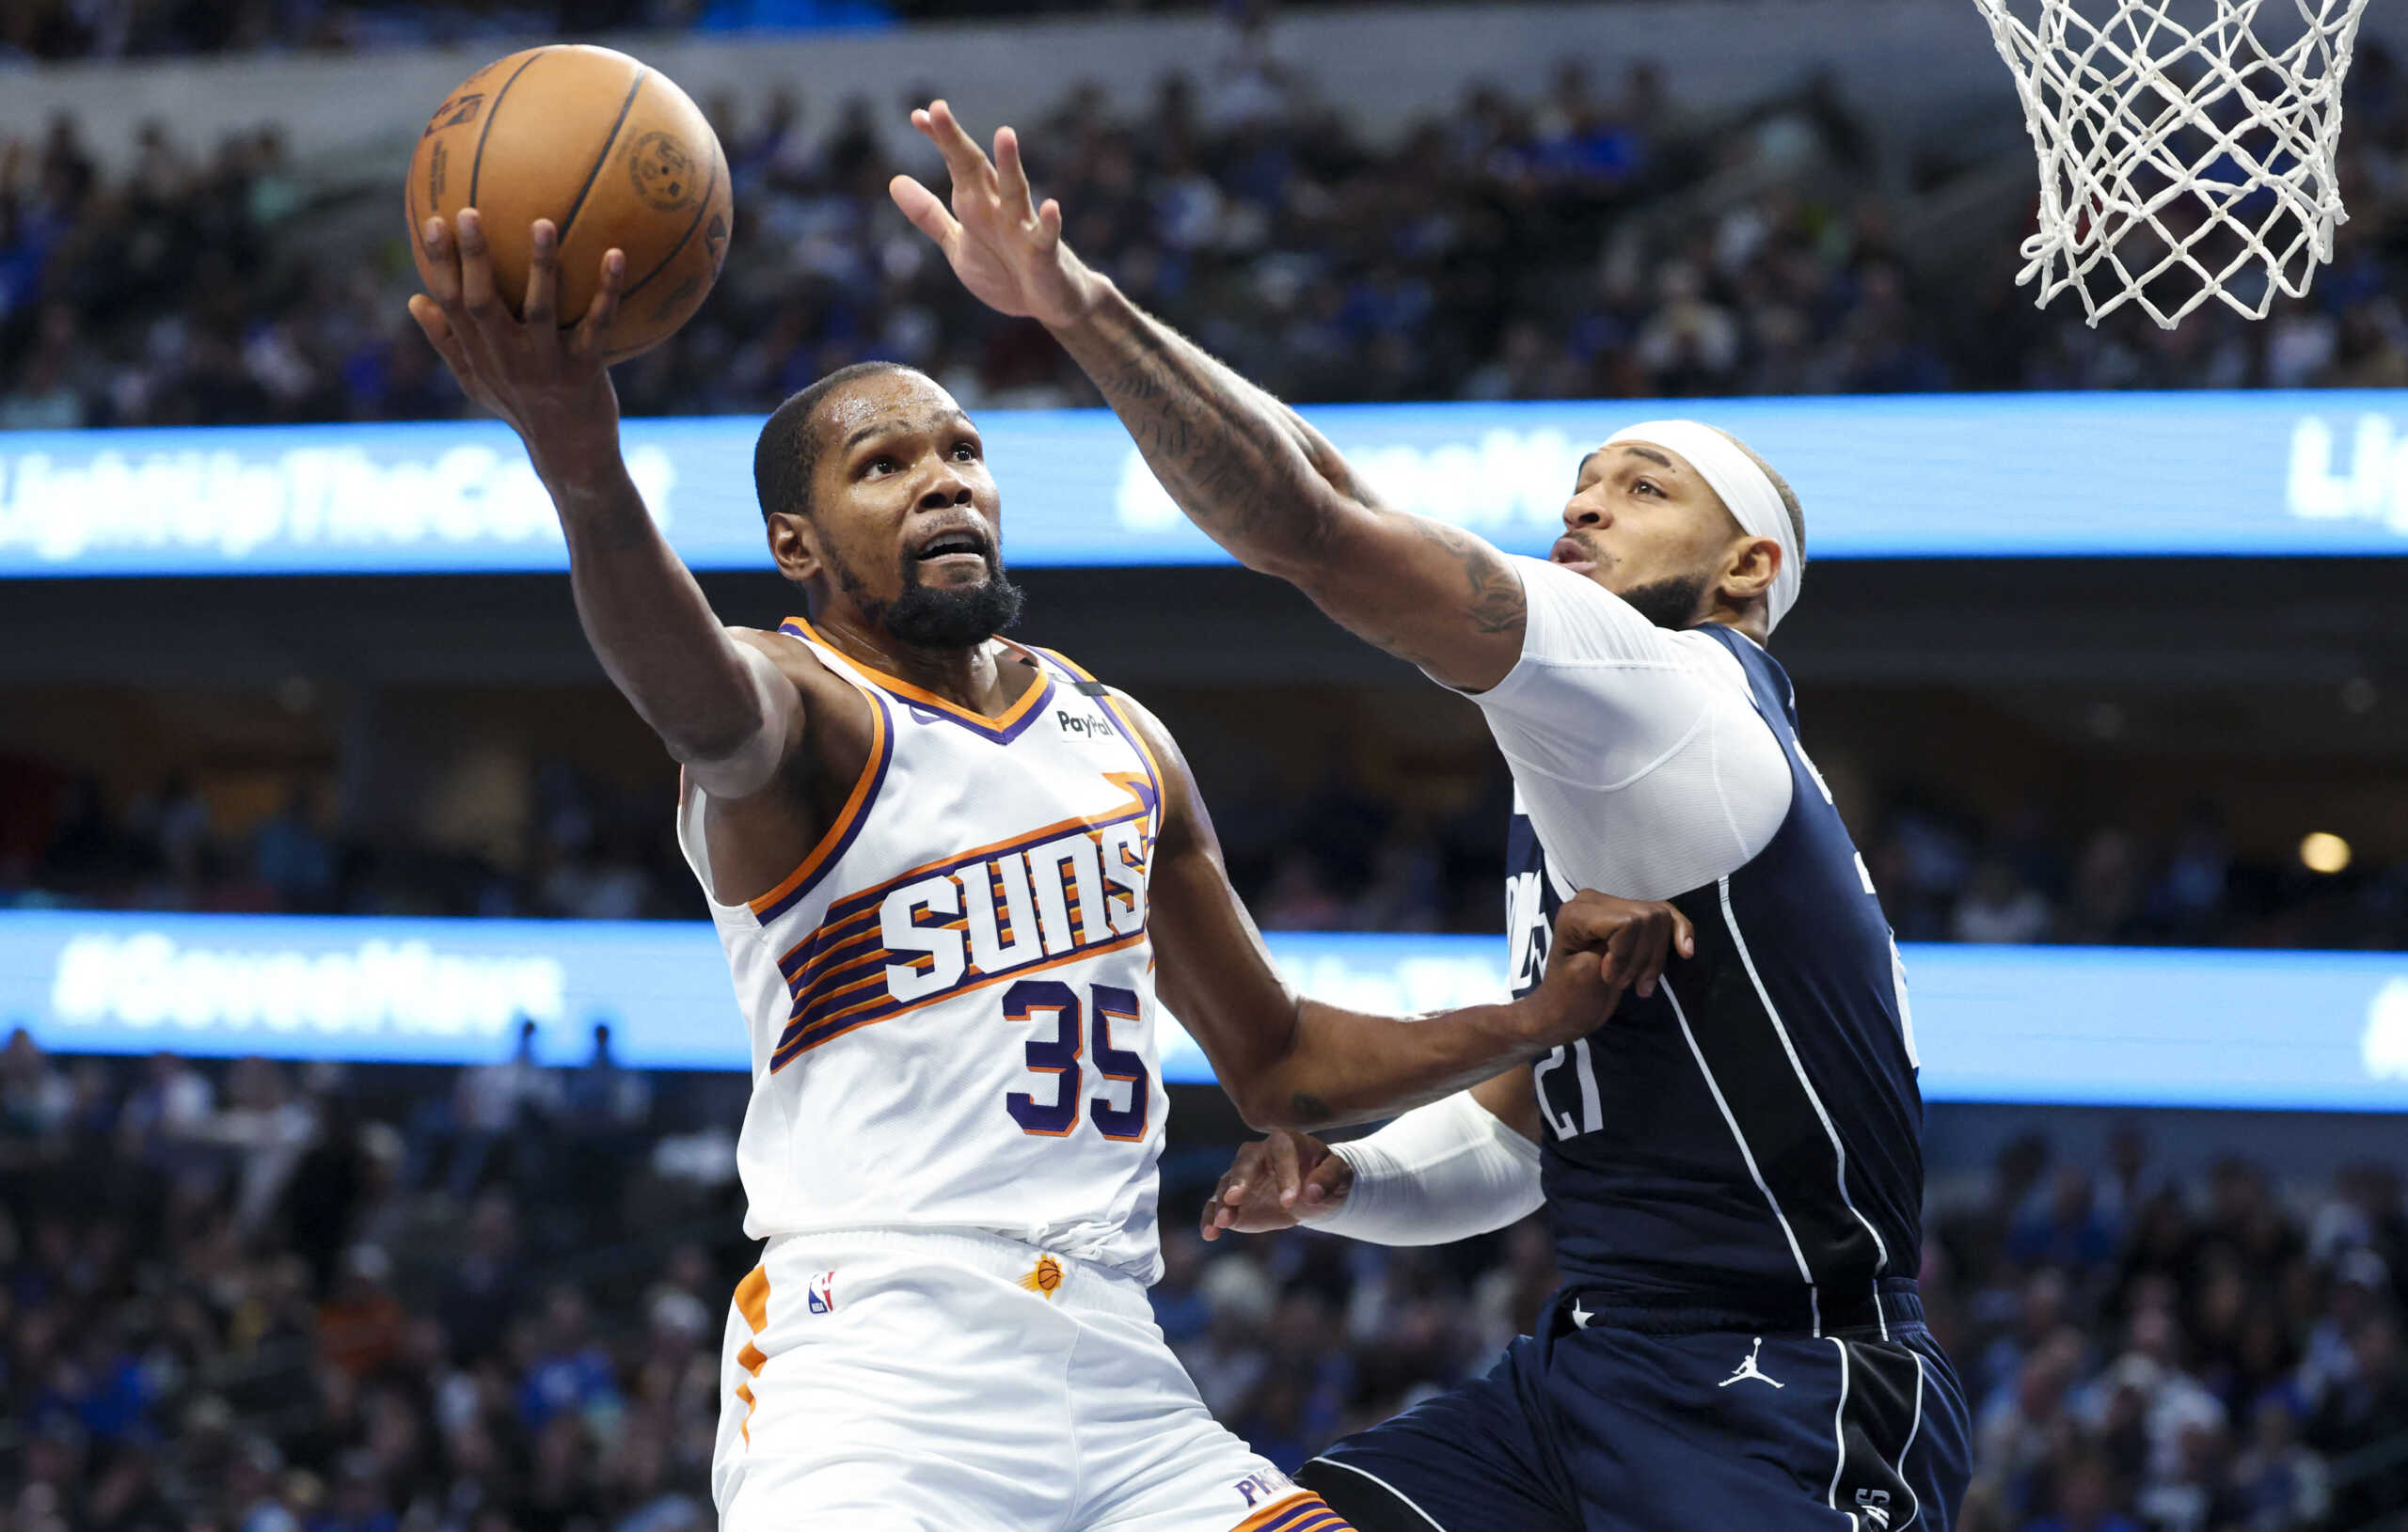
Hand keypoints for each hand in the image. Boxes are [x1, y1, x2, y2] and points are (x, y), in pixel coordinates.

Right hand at [408, 209, 624, 472]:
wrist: (571, 453)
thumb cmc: (522, 409)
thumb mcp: (476, 382)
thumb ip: (448, 343)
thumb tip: (415, 300)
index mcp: (481, 353)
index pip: (451, 302)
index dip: (441, 263)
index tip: (434, 219)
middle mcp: (508, 357)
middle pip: (483, 303)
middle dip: (474, 257)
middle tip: (469, 211)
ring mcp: (547, 364)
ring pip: (541, 309)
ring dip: (541, 266)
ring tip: (543, 222)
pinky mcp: (585, 370)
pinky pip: (598, 324)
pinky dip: (607, 290)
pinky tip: (616, 253)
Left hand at [890, 100, 1105, 330]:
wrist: (1049, 305)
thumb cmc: (1005, 271)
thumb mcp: (958, 244)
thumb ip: (930, 215)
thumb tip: (894, 181)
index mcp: (977, 205)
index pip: (956, 165)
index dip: (938, 141)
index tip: (917, 115)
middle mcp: (1000, 208)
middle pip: (976, 169)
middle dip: (956, 142)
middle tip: (938, 109)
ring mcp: (1025, 229)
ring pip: (1015, 192)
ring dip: (1009, 165)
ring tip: (1005, 134)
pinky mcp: (1046, 256)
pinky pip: (1047, 238)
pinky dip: (1049, 223)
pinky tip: (1051, 206)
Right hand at [1200, 1129, 1351, 1240]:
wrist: (1313, 1191)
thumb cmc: (1327, 1175)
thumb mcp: (1340, 1173)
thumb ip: (1329, 1178)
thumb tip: (1312, 1193)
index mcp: (1285, 1142)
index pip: (1281, 1154)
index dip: (1285, 1176)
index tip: (1290, 1202)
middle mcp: (1258, 1154)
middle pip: (1244, 1162)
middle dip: (1239, 1180)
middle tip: (1234, 1198)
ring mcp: (1243, 1177)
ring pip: (1226, 1184)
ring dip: (1223, 1203)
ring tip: (1222, 1223)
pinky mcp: (1233, 1200)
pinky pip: (1216, 1205)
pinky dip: (1210, 1218)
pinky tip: (1210, 1234)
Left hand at [1516, 891, 1696, 1048]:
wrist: (1564, 1012)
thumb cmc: (1568, 1000)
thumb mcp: (1585, 975)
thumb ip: (1613, 948)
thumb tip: (1644, 922)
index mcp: (1576, 912)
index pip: (1626, 922)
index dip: (1625, 954)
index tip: (1608, 978)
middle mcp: (1593, 900)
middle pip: (1647, 918)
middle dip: (1642, 958)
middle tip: (1623, 984)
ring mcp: (1612, 906)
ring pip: (1660, 919)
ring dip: (1655, 958)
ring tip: (1638, 984)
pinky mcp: (1629, 918)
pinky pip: (1666, 915)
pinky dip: (1680, 931)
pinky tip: (1686, 951)